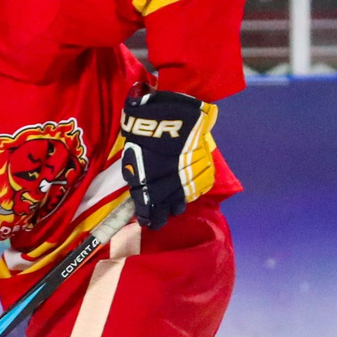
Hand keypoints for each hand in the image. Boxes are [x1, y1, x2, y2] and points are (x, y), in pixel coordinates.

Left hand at [120, 88, 218, 233]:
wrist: (170, 115)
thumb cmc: (144, 132)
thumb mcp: (132, 156)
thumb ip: (136, 175)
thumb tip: (137, 188)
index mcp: (148, 186)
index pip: (148, 210)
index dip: (147, 217)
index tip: (146, 221)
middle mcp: (169, 188)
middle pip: (167, 209)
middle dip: (162, 215)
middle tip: (159, 219)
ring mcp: (188, 180)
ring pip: (183, 200)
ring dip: (177, 204)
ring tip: (173, 207)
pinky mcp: (204, 170)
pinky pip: (199, 188)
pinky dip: (192, 191)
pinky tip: (188, 191)